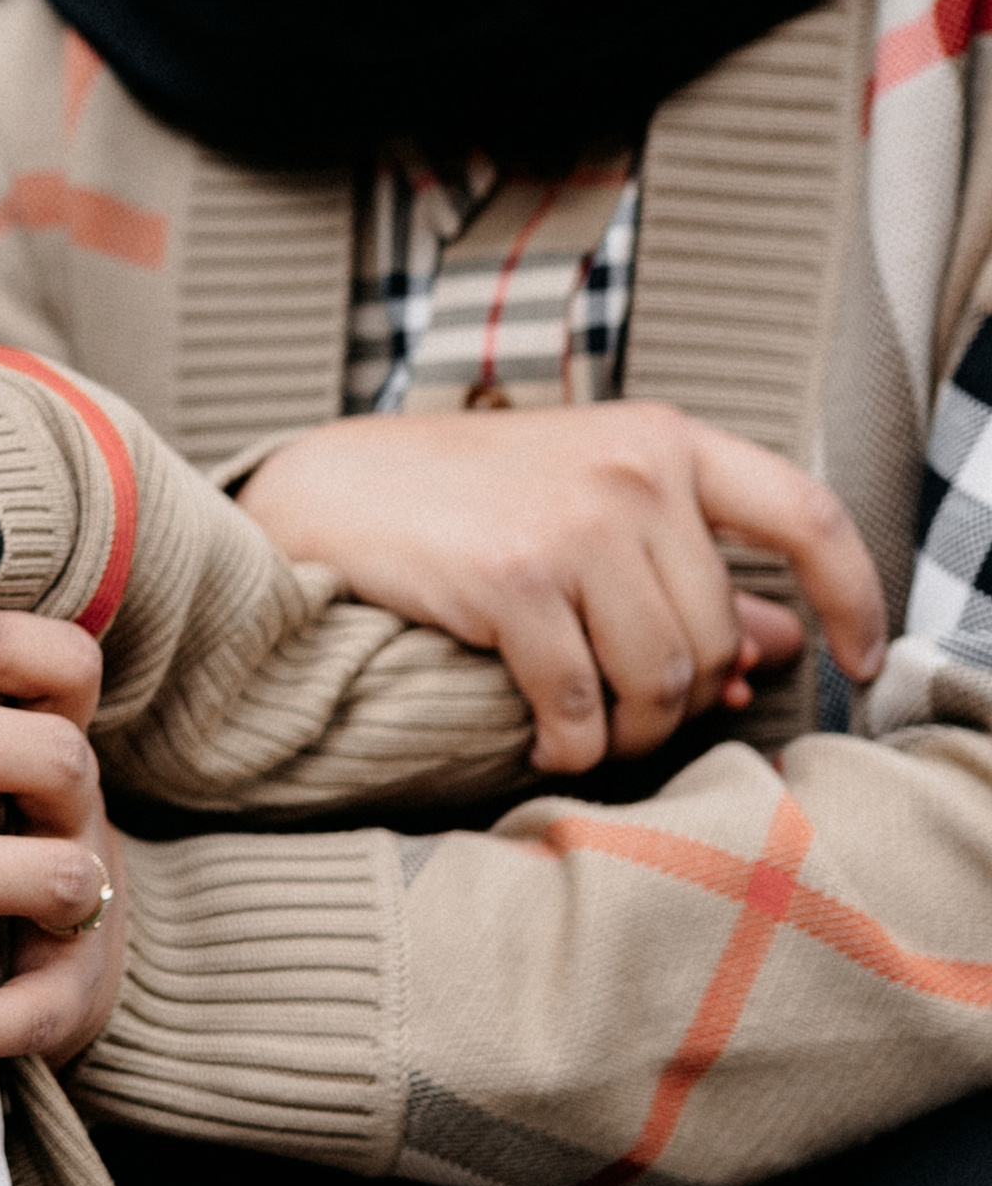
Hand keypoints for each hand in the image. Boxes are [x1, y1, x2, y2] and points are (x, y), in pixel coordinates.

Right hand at [235, 403, 888, 776]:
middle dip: (684, 701)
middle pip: (716, 636)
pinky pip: (579, 704)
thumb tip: (781, 646)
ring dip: (627, 733)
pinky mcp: (513, 581)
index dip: (855, 598)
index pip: (806, 516)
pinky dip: (570, 746)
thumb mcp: (587, 503)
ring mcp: (574, 524)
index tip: (859, 660)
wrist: (327, 492)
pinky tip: (546, 743)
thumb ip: (687, 566)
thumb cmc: (457, 500)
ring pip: (658, 680)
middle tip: (630, 716)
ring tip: (586, 733)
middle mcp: (631, 473)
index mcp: (662, 440)